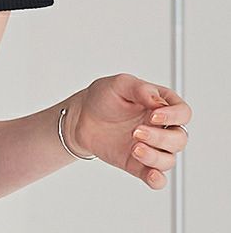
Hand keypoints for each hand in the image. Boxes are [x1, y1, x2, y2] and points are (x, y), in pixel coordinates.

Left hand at [70, 72, 190, 189]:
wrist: (83, 117)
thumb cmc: (104, 97)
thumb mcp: (120, 84)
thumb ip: (140, 89)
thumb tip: (158, 100)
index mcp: (161, 105)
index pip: (183, 113)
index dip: (173, 116)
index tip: (153, 116)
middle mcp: (161, 128)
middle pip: (179, 139)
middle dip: (160, 138)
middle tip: (136, 131)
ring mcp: (151, 147)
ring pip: (169, 160)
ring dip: (155, 157)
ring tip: (134, 148)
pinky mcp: (139, 165)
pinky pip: (157, 179)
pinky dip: (157, 180)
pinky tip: (150, 174)